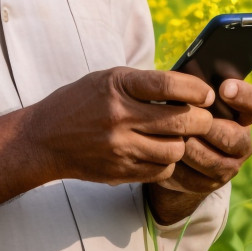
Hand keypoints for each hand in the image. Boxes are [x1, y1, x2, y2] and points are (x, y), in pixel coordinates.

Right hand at [25, 67, 214, 185]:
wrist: (44, 139)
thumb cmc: (80, 101)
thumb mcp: (107, 79)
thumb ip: (143, 83)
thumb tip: (188, 88)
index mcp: (117, 87)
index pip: (167, 85)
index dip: (195, 90)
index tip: (207, 94)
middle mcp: (118, 117)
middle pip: (179, 121)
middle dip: (200, 120)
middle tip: (205, 117)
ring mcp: (119, 148)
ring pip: (175, 149)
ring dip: (184, 142)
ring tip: (181, 135)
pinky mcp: (120, 171)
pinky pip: (160, 170)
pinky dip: (167, 161)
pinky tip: (162, 151)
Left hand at [145, 79, 251, 223]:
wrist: (177, 150)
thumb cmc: (185, 112)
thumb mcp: (191, 98)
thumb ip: (195, 90)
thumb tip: (186, 79)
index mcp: (242, 114)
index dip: (242, 95)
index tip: (223, 87)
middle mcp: (242, 142)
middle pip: (233, 136)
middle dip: (208, 128)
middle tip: (186, 119)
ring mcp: (230, 166)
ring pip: (213, 161)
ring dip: (190, 148)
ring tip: (171, 136)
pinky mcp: (211, 184)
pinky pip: (196, 179)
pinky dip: (179, 167)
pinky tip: (165, 155)